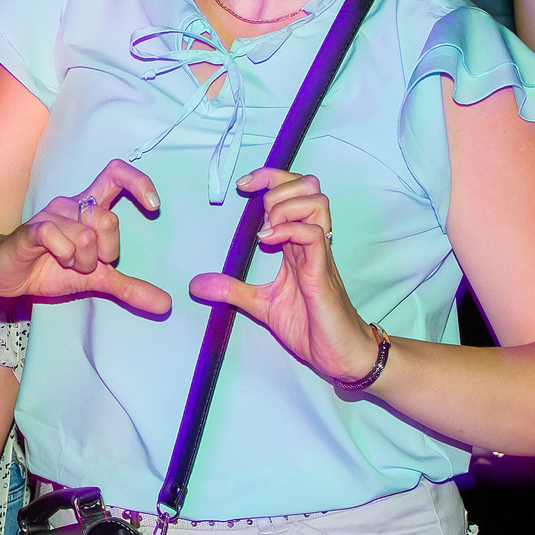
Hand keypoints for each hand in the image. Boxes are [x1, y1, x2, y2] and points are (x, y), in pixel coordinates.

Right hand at [0, 160, 172, 313]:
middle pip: (108, 218)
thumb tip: (165, 304)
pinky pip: (56, 237)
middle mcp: (72, 205)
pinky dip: (62, 256)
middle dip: (105, 252)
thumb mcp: (95, 280)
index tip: (153, 207)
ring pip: (85, 235)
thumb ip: (129, 287)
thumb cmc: (48, 268)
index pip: (118, 174)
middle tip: (89, 264)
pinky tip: (50, 259)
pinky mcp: (31, 229)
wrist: (4, 275)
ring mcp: (50, 215)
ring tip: (66, 265)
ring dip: (81, 262)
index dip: (139, 183)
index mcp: (89, 208)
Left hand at [187, 169, 380, 384]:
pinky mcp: (322, 272)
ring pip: (317, 202)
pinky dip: (289, 230)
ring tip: (264, 230)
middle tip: (255, 206)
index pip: (293, 191)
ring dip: (285, 206)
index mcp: (297, 243)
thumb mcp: (261, 305)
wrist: (338, 356)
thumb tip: (195, 284)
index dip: (269, 178)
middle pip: (309, 186)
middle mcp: (311, 242)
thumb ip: (231, 290)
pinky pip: (313, 235)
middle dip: (278, 184)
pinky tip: (268, 242)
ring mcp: (319, 255)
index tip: (243, 186)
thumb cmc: (310, 327)